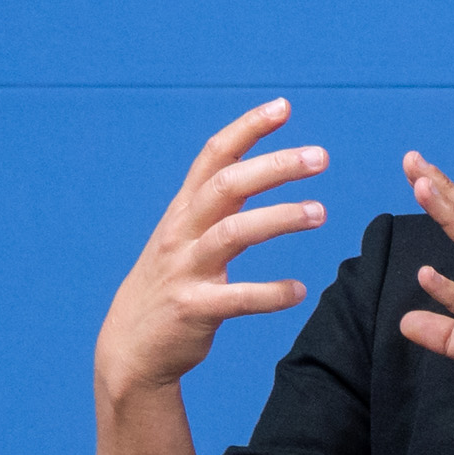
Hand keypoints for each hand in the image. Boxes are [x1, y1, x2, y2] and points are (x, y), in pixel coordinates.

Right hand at [91, 100, 325, 454]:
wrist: (132, 348)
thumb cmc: (171, 287)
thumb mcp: (186, 237)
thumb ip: (217, 205)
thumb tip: (256, 167)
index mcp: (184, 212)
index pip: (213, 157)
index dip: (246, 129)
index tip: (283, 106)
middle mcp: (181, 233)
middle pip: (226, 186)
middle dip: (273, 166)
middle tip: (320, 156)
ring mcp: (185, 270)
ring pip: (232, 233)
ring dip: (279, 218)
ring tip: (321, 213)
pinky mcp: (192, 309)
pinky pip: (236, 298)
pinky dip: (269, 293)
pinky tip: (299, 291)